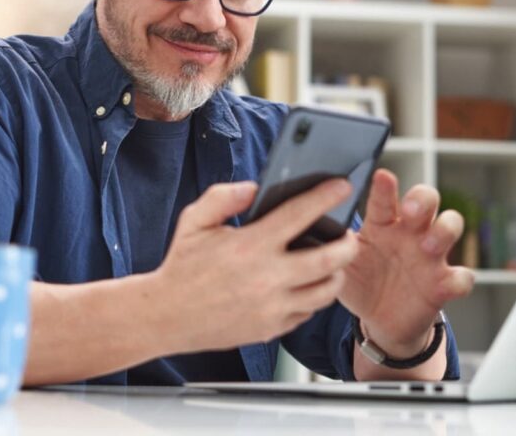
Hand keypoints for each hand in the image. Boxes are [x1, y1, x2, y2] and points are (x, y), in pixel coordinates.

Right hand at [153, 178, 359, 353]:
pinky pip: (306, 312)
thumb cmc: (181, 266)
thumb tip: (253, 188)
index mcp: (249, 246)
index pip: (299, 216)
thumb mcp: (194, 222)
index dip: (325, 197)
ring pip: (325, 291)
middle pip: (329, 260)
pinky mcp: (271, 328)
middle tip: (349, 235)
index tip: (340, 187)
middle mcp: (266, 278)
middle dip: (348, 244)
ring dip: (336, 273)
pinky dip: (313, 297)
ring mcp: (271, 307)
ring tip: (333, 262)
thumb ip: (222, 198)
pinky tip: (306, 285)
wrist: (166, 315)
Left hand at [339, 169, 474, 356]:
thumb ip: (331, 245)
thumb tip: (310, 226)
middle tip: (409, 210)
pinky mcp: (443, 283)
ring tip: (428, 245)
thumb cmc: (360, 281)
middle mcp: (409, 233)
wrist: (379, 320)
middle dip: (422, 199)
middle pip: (427, 200)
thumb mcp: (340, 263)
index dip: (384, 187)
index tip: (381, 176)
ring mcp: (430, 256)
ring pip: (450, 226)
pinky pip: (463, 276)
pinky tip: (449, 282)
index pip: (384, 199)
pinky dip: (460, 278)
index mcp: (381, 224)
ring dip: (443, 231)